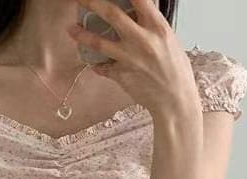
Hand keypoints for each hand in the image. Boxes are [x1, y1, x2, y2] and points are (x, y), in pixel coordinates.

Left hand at [67, 0, 200, 119]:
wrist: (175, 100)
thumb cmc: (176, 70)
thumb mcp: (168, 39)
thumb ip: (150, 25)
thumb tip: (136, 11)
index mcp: (158, 27)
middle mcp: (142, 40)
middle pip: (112, 14)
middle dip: (92, 2)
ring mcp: (129, 59)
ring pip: (99, 43)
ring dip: (82, 35)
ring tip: (71, 29)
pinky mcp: (121, 76)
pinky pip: (103, 67)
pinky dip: (97, 65)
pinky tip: (94, 62)